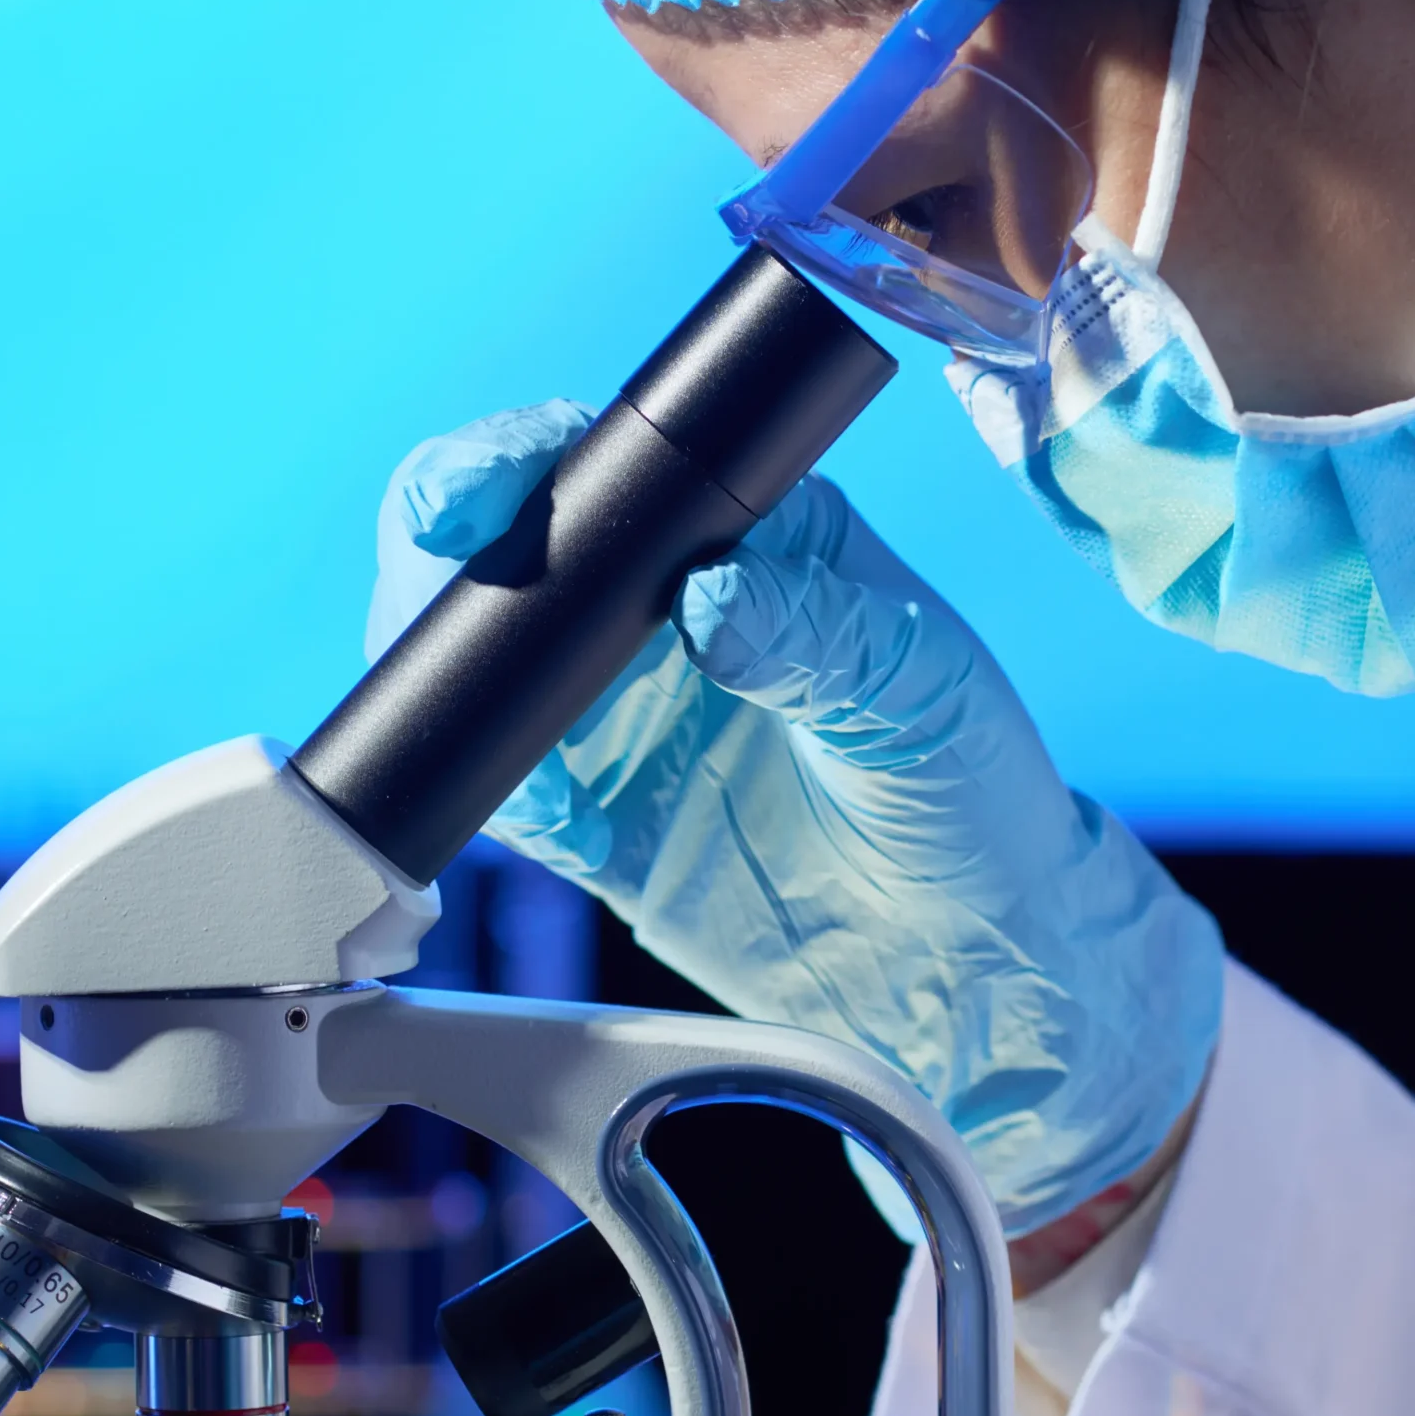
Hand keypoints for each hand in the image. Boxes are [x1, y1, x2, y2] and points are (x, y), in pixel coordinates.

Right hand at [367, 402, 1222, 1235]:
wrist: (974, 961)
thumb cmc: (976, 786)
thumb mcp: (919, 685)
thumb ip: (819, 636)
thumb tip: (709, 598)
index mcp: (751, 534)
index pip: (619, 465)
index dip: (528, 455)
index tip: (479, 484)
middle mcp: (669, 608)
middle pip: (518, 546)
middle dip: (447, 549)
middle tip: (438, 571)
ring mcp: (624, 713)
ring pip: (481, 660)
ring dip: (446, 669)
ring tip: (491, 710)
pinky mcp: (598, 817)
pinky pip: (506, 787)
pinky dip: (493, 790)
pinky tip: (556, 812)